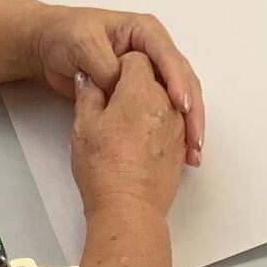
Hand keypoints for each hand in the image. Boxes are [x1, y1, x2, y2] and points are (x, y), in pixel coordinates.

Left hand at [32, 5, 205, 165]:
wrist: (50, 47)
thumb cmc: (66, 36)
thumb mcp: (83, 44)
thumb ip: (105, 63)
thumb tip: (121, 84)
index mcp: (144, 31)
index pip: (167, 56)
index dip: (177, 80)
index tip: (180, 104)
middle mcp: (153, 50)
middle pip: (183, 79)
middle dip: (192, 109)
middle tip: (194, 137)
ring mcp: (151, 72)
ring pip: (179, 97)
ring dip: (188, 123)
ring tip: (193, 150)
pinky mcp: (144, 92)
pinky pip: (165, 109)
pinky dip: (175, 129)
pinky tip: (181, 150)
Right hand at [71, 52, 189, 216]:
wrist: (129, 209)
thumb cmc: (105, 169)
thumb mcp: (84, 125)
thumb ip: (89, 93)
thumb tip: (90, 78)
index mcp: (142, 90)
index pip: (136, 58)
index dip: (119, 65)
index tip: (108, 80)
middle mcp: (167, 103)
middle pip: (156, 76)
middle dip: (136, 82)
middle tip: (114, 100)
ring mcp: (178, 126)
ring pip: (167, 99)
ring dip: (150, 103)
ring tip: (126, 122)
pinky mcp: (181, 147)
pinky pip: (174, 122)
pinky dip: (160, 123)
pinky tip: (140, 137)